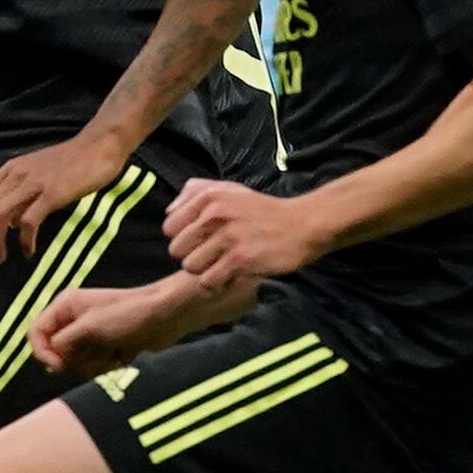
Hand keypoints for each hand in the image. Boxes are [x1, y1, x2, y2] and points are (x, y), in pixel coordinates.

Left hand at [0, 135, 130, 260]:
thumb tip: (11, 222)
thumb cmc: (70, 161)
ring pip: (0, 215)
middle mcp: (16, 175)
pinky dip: (25, 240)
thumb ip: (19, 192)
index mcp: (9, 169)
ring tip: (2, 257)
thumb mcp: (35, 172)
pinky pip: (30, 221)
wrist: (98, 145)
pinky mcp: (53, 193)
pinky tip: (29, 251)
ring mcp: (33, 183)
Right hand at [25, 280, 177, 378]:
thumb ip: (63, 343)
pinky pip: (92, 368)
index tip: (58, 367)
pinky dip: (106, 365)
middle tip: (99, 347)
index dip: (42, 352)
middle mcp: (72, 321)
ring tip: (114, 348)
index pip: (36, 333)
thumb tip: (50, 363)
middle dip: (76, 357)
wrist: (165, 317)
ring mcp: (88, 336)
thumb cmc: (128, 314)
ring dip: (94, 362)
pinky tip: (122, 354)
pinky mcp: (103, 349)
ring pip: (74, 364)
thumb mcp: (90, 326)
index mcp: (65, 306)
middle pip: (56, 352)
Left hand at [159, 179, 326, 284]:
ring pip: (190, 267)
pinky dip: (218, 283)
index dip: (183, 237)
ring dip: (205, 271)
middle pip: (177, 250)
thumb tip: (169, 211)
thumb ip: (196, 192)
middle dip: (192, 256)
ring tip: (222, 266)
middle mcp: (214, 214)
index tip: (202, 240)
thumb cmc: (262, 210)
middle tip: (213, 256)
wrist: (302, 224)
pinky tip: (231, 276)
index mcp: (208, 197)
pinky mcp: (240, 260)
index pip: (169, 227)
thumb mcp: (229, 189)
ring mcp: (227, 237)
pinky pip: (209, 281)